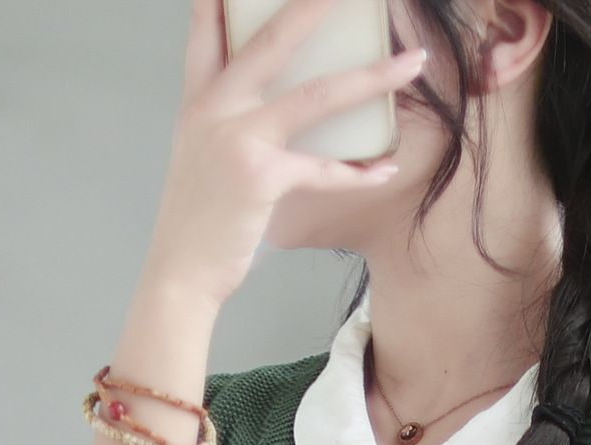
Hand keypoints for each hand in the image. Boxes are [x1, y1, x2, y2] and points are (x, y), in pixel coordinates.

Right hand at [146, 0, 426, 310]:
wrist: (180, 272)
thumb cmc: (198, 221)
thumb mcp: (201, 156)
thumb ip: (227, 122)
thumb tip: (274, 110)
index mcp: (200, 100)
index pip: (208, 30)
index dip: (223, 0)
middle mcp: (216, 108)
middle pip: (274, 40)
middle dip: (316, 7)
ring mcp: (239, 139)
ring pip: (317, 96)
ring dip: (372, 78)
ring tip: (411, 63)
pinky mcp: (261, 176)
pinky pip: (323, 169)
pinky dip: (359, 172)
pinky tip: (386, 168)